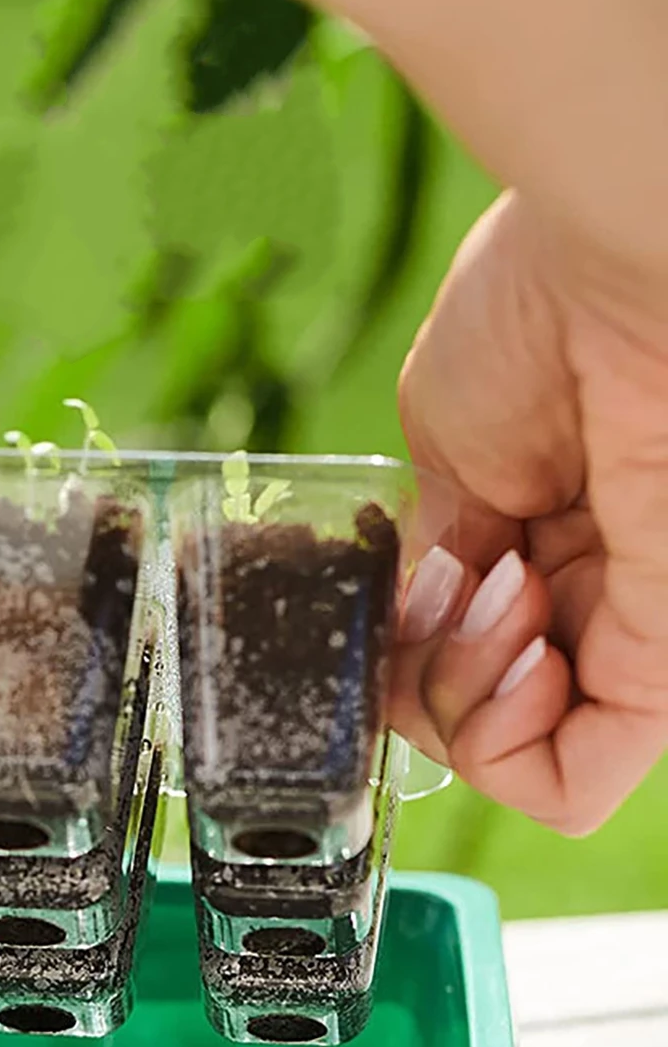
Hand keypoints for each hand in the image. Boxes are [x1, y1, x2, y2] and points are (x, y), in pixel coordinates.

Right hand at [389, 192, 667, 833]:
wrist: (610, 263)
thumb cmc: (531, 320)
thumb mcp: (440, 456)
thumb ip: (428, 558)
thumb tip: (404, 631)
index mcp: (544, 543)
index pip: (458, 662)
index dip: (411, 652)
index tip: (414, 586)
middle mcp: (591, 600)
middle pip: (475, 717)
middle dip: (426, 676)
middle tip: (446, 587)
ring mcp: (628, 636)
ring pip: (517, 761)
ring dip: (455, 701)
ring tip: (490, 590)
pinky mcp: (658, 663)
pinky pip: (566, 783)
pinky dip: (494, 746)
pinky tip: (504, 653)